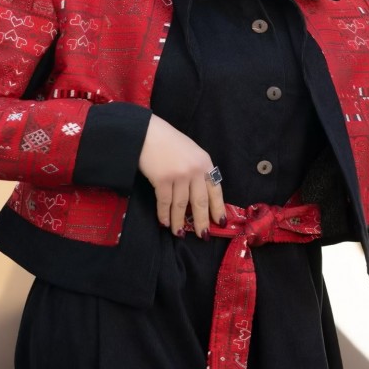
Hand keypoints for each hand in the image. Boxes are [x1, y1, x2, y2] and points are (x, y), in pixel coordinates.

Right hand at [138, 114, 225, 237]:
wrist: (148, 132)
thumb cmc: (169, 142)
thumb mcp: (191, 152)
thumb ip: (198, 171)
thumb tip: (199, 197)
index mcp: (205, 162)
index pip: (216, 190)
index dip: (218, 208)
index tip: (220, 222)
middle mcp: (195, 170)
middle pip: (201, 202)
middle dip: (201, 222)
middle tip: (202, 236)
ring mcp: (179, 175)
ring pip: (181, 205)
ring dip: (179, 222)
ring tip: (179, 233)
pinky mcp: (162, 179)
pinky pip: (165, 203)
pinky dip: (165, 215)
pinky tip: (165, 222)